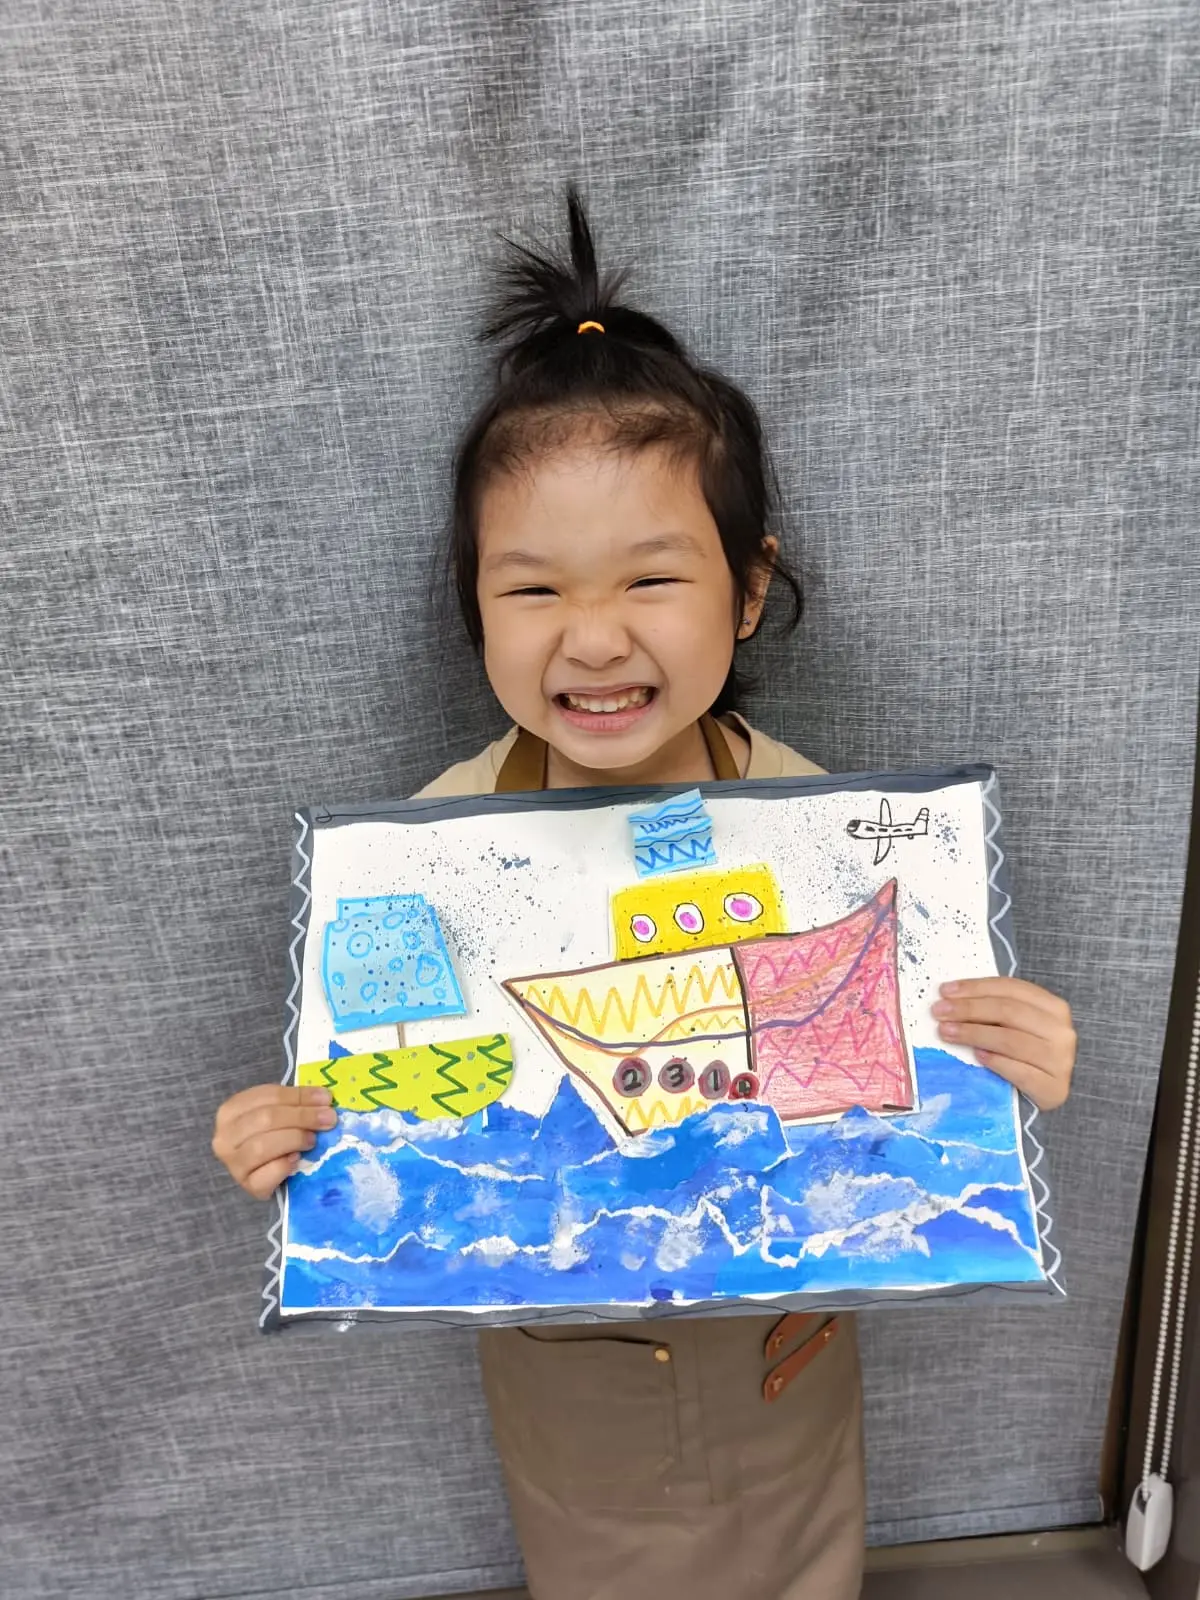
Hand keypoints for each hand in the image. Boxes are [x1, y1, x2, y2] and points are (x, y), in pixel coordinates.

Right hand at [212, 1084, 336, 1198]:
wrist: (263, 1170)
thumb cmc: (271, 1135)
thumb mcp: (279, 1113)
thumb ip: (296, 1104)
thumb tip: (324, 1098)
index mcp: (231, 1110)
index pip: (267, 1096)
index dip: (299, 1096)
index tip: (325, 1098)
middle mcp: (226, 1137)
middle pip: (265, 1119)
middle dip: (301, 1117)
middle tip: (328, 1119)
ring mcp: (233, 1164)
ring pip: (262, 1147)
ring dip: (294, 1139)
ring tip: (312, 1139)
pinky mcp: (247, 1186)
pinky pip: (264, 1176)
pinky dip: (283, 1166)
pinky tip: (296, 1160)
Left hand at [931, 977, 1075, 1110]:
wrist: (1046, 1092)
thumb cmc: (1026, 1054)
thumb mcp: (1016, 1026)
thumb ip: (993, 1010)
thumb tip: (951, 999)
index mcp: (1053, 1007)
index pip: (1011, 989)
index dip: (976, 987)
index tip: (945, 991)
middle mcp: (1061, 1031)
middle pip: (1008, 1012)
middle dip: (969, 1009)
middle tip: (939, 1012)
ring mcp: (1061, 1061)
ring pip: (1011, 1040)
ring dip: (973, 1034)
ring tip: (946, 1032)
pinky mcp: (1053, 1088)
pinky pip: (1020, 1071)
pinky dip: (996, 1061)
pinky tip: (977, 1056)